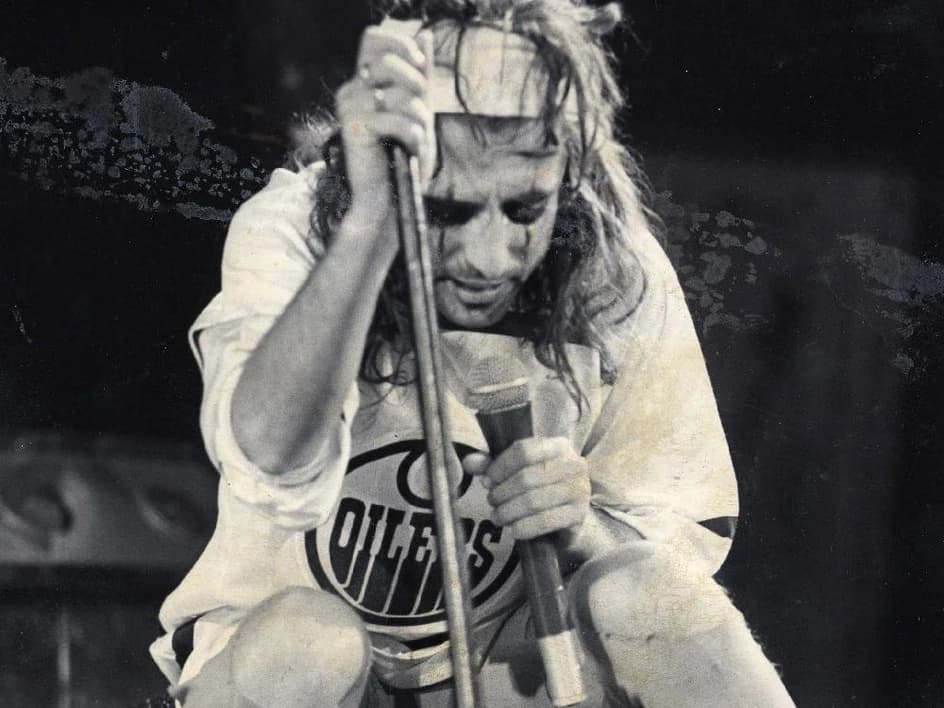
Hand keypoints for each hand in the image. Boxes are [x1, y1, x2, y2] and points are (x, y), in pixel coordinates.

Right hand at [335, 24, 434, 234]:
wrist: (384, 196)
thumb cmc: (401, 153)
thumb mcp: (415, 107)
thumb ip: (418, 72)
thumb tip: (424, 34)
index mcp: (361, 82)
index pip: (373, 37)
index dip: (401, 45)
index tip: (422, 68)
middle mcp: (350, 90)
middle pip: (389, 64)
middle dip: (418, 87)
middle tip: (424, 115)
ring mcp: (349, 108)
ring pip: (400, 96)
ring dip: (421, 120)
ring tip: (420, 141)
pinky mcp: (354, 129)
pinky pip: (397, 120)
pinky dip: (414, 137)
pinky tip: (412, 152)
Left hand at [462, 437, 591, 540]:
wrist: (569, 521)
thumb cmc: (540, 490)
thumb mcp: (516, 473)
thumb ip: (492, 465)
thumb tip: (468, 462)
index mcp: (558, 446)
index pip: (524, 450)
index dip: (500, 467)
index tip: (486, 481)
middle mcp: (574, 464)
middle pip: (527, 477)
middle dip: (502, 492)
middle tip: (491, 502)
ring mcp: (580, 490)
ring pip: (533, 501)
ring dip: (509, 511)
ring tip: (498, 517)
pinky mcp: (579, 515)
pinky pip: (544, 521)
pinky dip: (523, 527)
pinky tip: (513, 530)